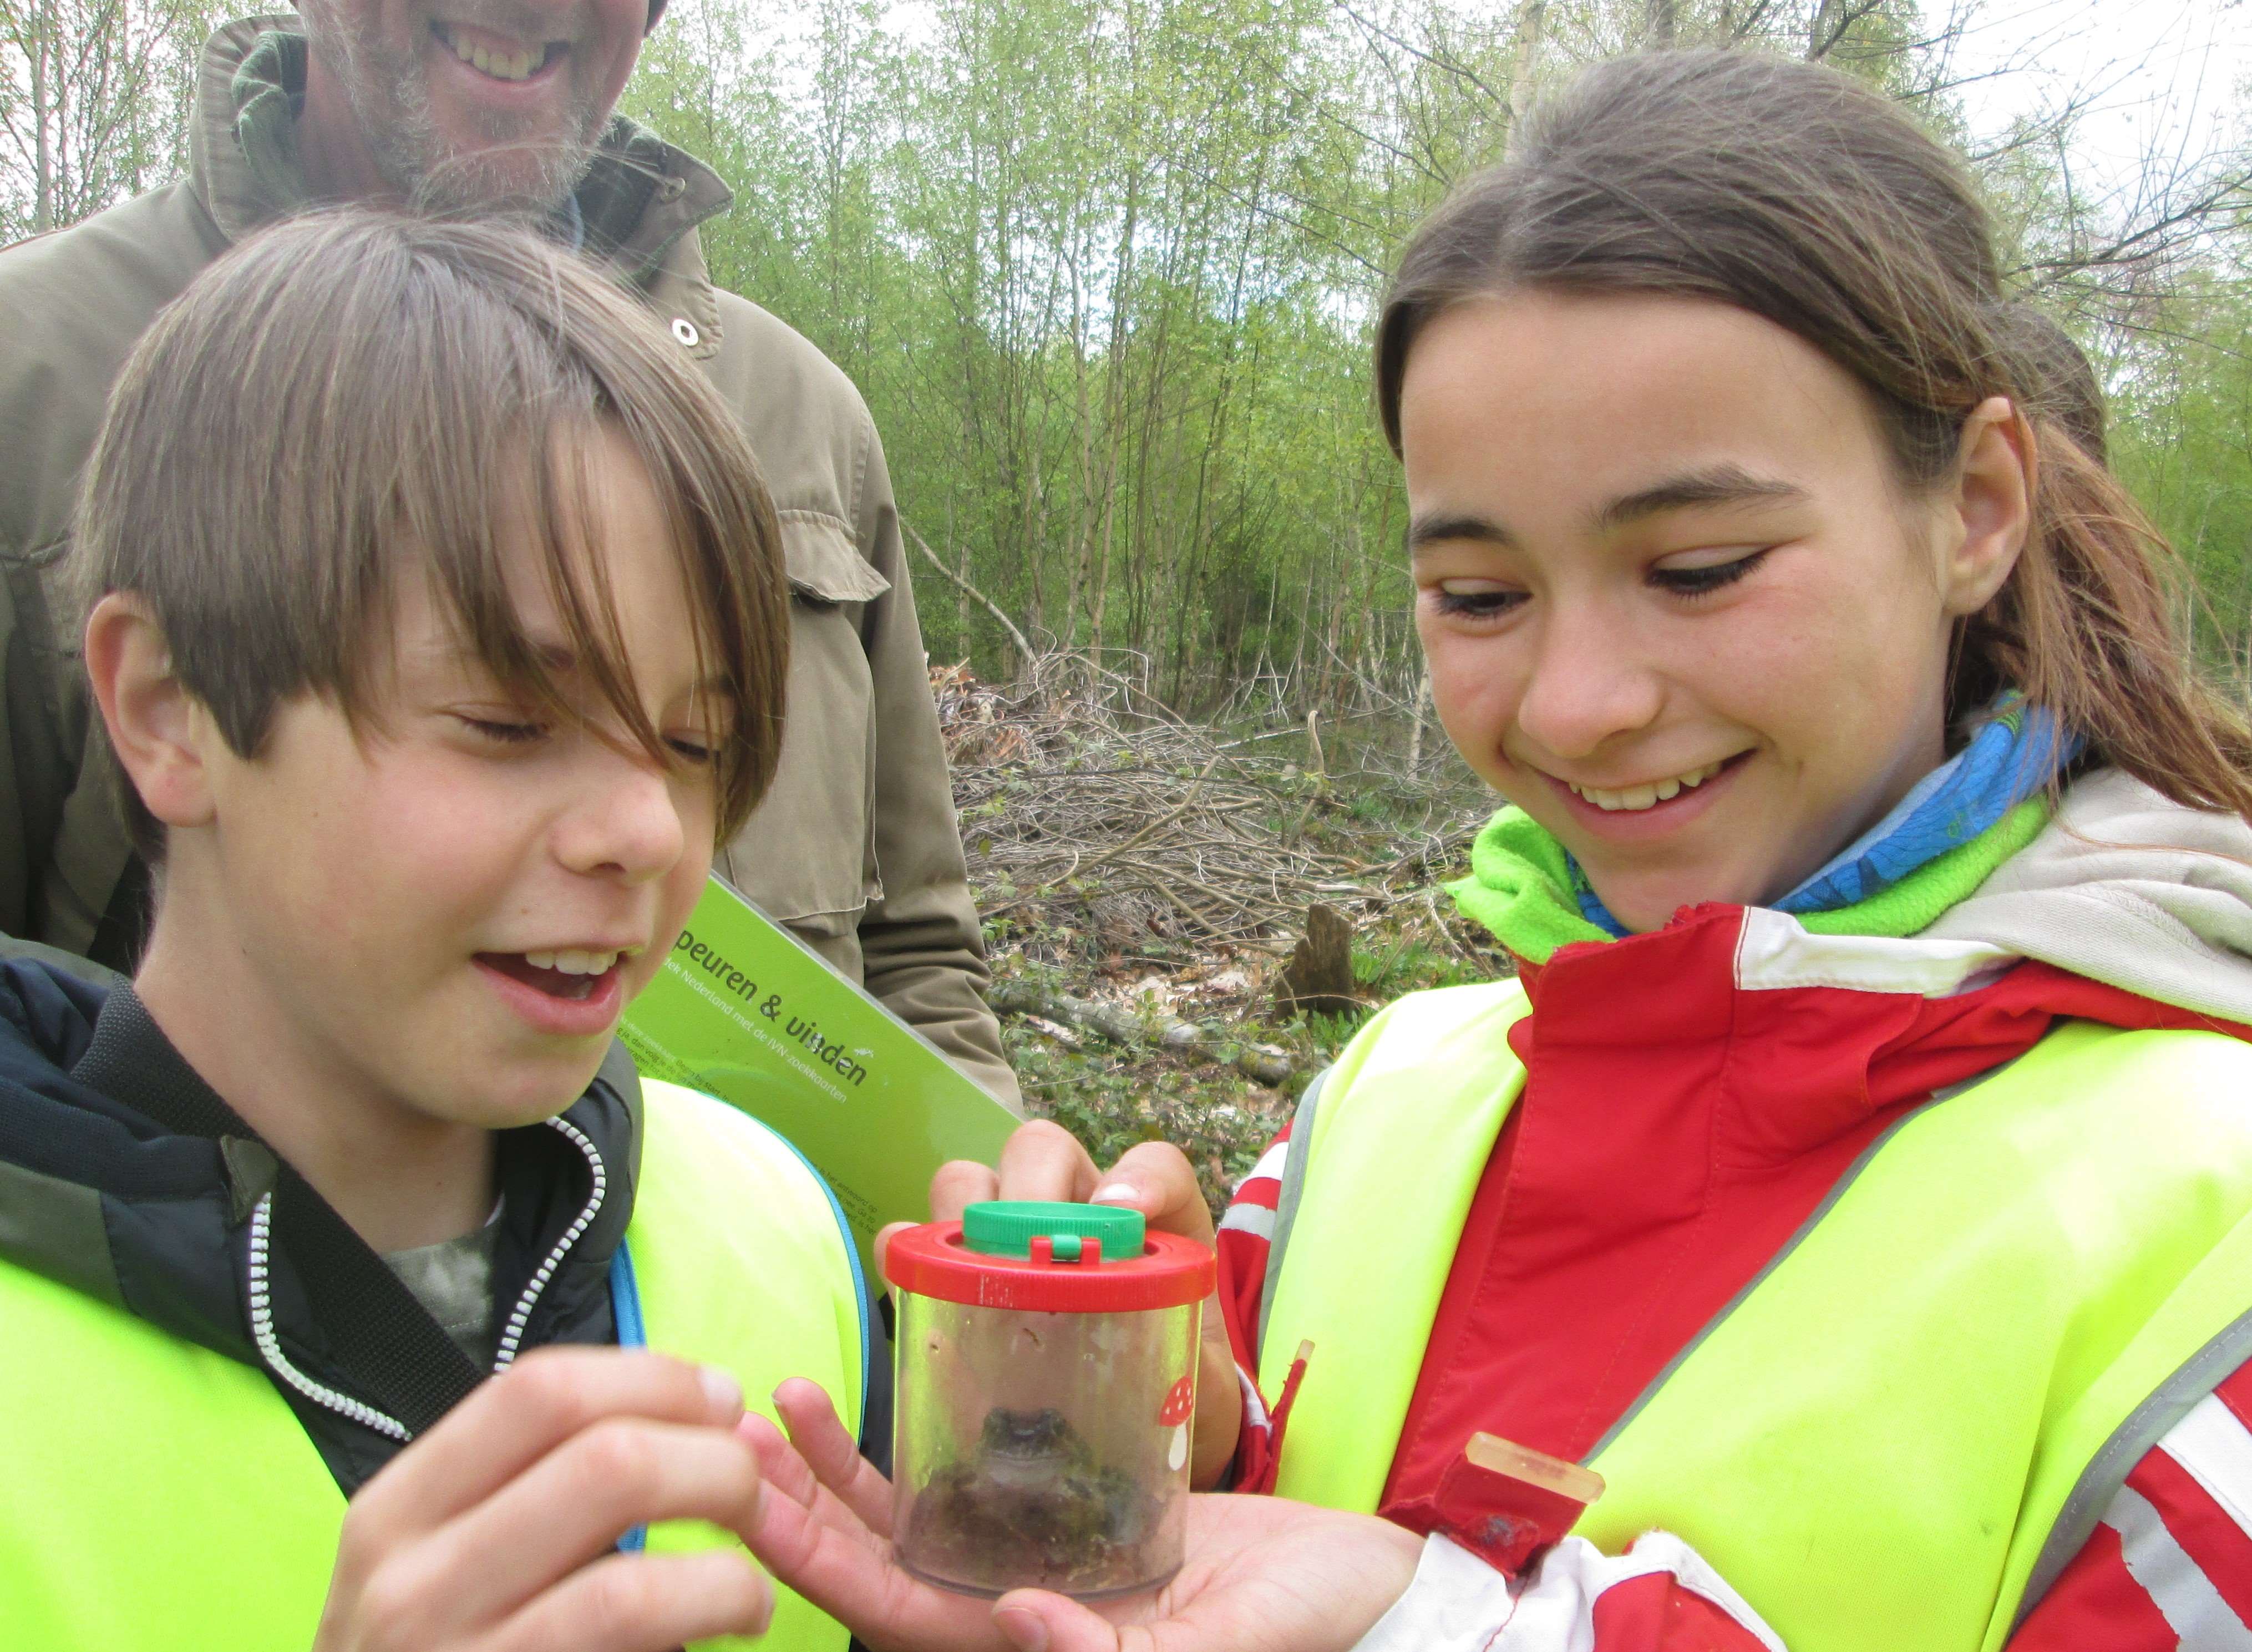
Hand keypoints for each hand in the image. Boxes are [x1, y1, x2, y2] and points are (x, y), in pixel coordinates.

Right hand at [313, 1347, 772, 1651]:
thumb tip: (680, 1411)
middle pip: (607, 1464)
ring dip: (728, 1574)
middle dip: (716, 1464)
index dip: (657, 1380)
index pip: (541, 1391)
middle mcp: (411, 1586)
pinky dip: (702, 1632)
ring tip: (750, 1589)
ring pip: (630, 1586)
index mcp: (396, 1512)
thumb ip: (528, 1487)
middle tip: (751, 1493)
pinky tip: (727, 1631)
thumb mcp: (434, 1562)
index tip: (721, 1400)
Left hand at [744, 1380, 1420, 1651]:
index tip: (749, 1497)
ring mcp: (1045, 1564)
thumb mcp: (1234, 1649)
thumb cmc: (1321, 1626)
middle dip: (798, 1503)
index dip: (816, 1559)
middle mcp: (1022, 1615)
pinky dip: (923, 1443)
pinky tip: (887, 1394)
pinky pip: (975, 1483)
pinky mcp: (1078, 1519)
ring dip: (840, 1468)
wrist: (1381, 1595)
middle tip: (730, 1430)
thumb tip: (1020, 1621)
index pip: (897, 1612)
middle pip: (880, 1563)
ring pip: (913, 1520)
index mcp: (1040, 1650)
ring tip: (783, 1398)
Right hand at [882, 1121, 1241, 1483]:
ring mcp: (1006, 1234)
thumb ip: (1200, 1374)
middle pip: (1039, 1148)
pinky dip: (906, 1251)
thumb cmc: (1166, 1394)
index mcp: (1144, 1220)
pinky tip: (918, 1288)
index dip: (1140, 1178)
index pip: (1154, 1166)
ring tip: (979, 1275)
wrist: (1120, 1429)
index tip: (1124, 1217)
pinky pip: (916, 1237)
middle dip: (1033, 1185)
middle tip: (1036, 1253)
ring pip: (969, 1178)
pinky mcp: (955, 1273)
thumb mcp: (1200, 1382)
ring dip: (966, 1212)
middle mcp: (1071, 1206)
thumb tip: (1189, 1381)